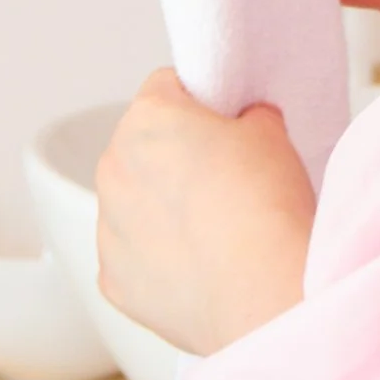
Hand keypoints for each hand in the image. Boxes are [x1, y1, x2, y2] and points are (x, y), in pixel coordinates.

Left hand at [95, 70, 314, 355]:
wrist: (261, 292)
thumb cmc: (264, 206)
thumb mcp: (271, 131)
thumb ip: (247, 117)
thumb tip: (243, 126)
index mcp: (146, 120)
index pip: (167, 87)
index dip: (202, 103)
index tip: (226, 124)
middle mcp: (113, 169)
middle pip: (143, 148)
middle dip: (176, 157)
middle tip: (227, 178)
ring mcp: (107, 230)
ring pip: (134, 204)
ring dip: (163, 209)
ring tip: (217, 229)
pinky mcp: (113, 282)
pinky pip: (133, 256)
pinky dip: (160, 259)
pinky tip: (201, 266)